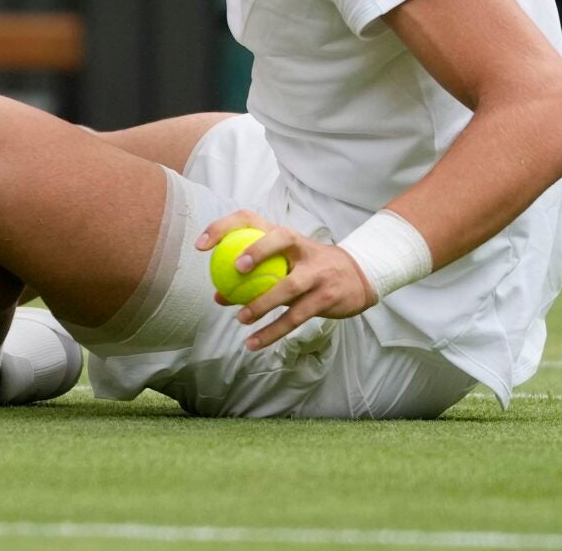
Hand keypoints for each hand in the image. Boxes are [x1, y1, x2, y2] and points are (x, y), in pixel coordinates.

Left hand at [194, 210, 378, 351]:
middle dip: (257, 249)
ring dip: (263, 303)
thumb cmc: (312, 268)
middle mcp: (302, 248)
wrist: (360, 277)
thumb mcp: (285, 266)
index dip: (224, 227)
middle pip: (280, 239)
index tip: (201, 245)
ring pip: (289, 286)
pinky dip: (273, 331)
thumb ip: (255, 278)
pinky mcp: (326, 297)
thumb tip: (218, 296)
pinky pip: (296, 316)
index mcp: (286, 236)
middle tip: (234, 269)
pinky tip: (254, 343)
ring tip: (240, 319)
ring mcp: (317, 272)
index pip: (251, 219)